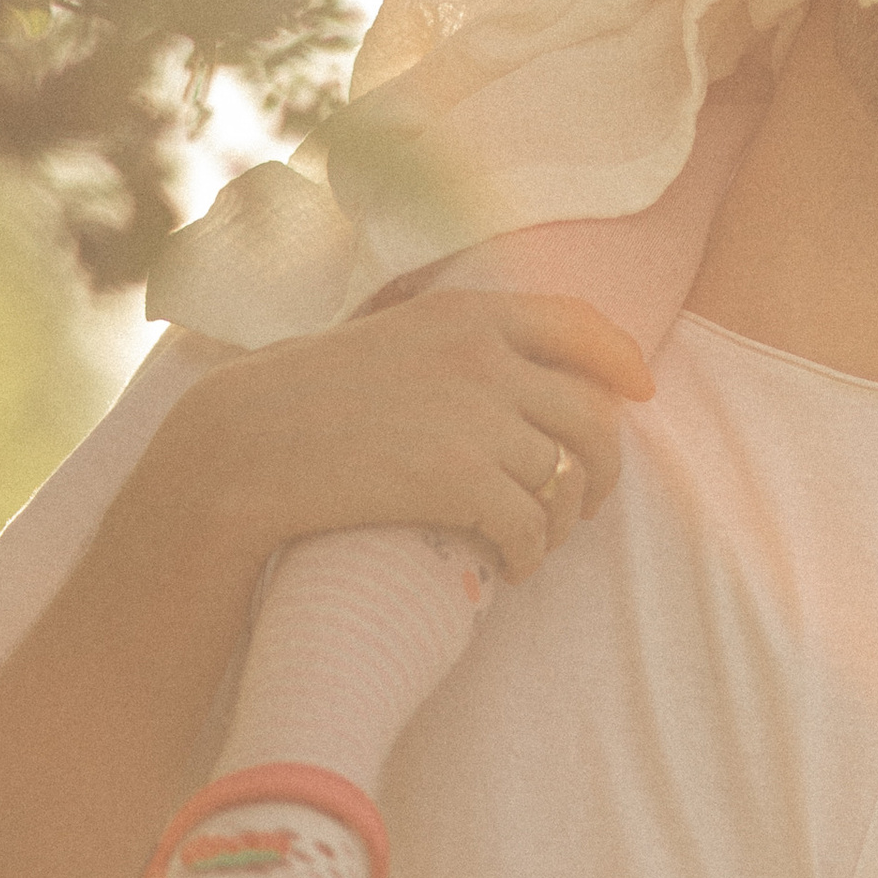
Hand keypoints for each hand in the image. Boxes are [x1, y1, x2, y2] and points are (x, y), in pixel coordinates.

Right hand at [147, 289, 653, 590]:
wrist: (238, 450)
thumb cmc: (300, 401)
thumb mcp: (383, 338)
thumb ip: (450, 338)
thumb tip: (511, 359)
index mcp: (465, 311)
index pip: (579, 324)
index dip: (620, 362)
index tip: (639, 393)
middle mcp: (483, 355)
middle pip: (592, 413)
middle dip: (603, 464)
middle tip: (586, 500)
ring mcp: (476, 416)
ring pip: (569, 476)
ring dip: (564, 518)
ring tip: (539, 540)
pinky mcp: (461, 479)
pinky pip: (533, 523)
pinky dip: (532, 552)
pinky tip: (513, 565)